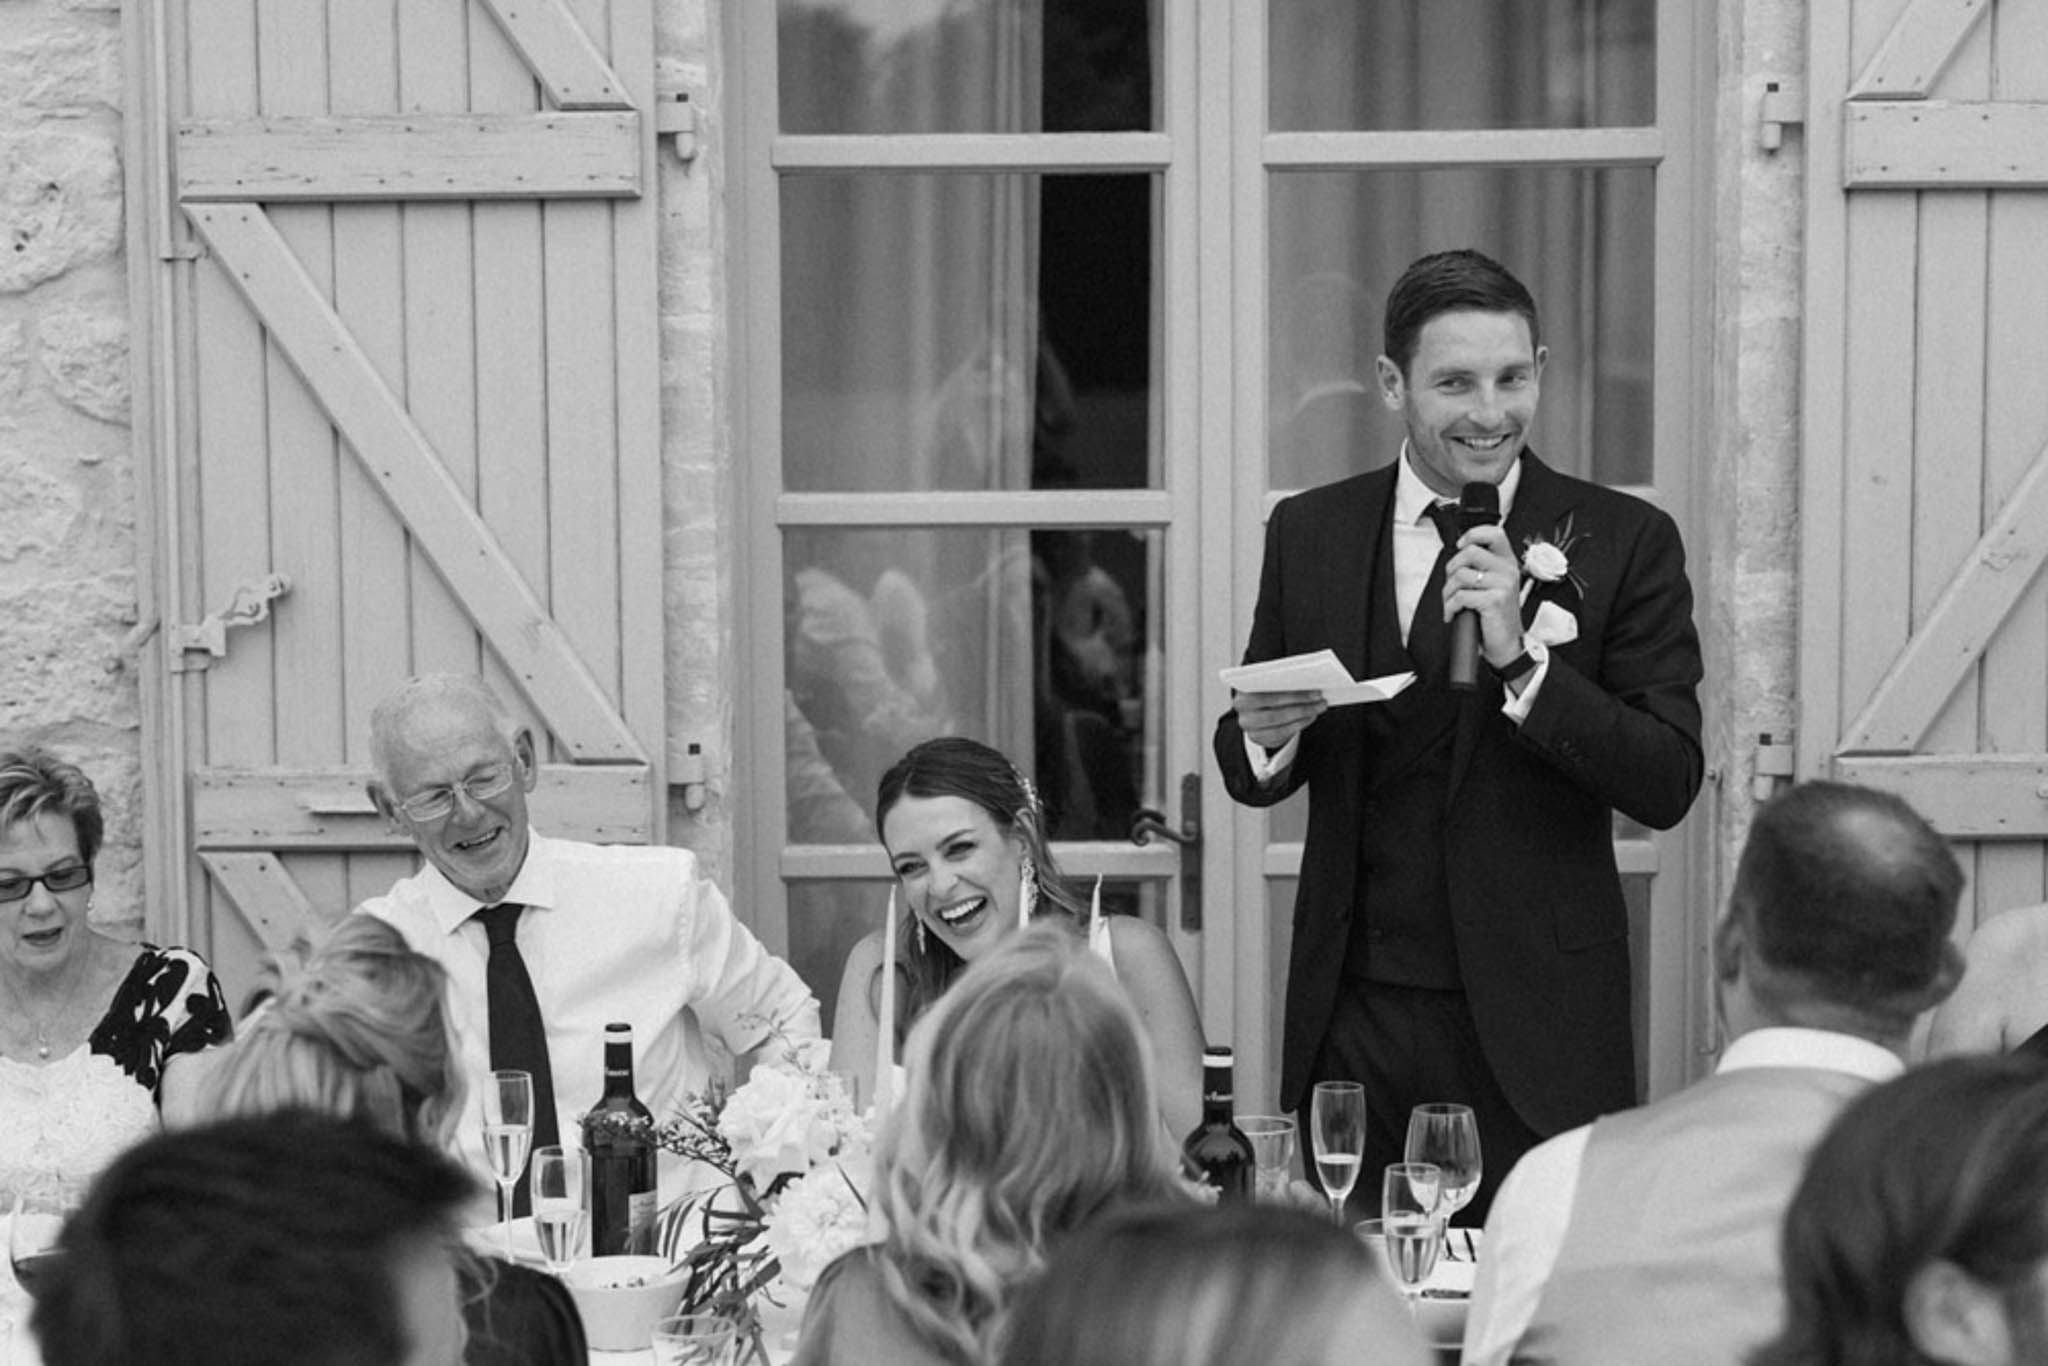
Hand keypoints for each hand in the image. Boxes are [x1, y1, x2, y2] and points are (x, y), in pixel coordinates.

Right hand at [1232, 688, 1325, 752]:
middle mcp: (1243, 713)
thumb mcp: (1268, 683)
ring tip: (1318, 707)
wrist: (1253, 709)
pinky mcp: (1257, 738)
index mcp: (1242, 694)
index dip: (1293, 694)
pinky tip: (1310, 716)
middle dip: (1301, 705)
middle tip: (1320, 699)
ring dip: (1303, 716)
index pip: (1268, 695)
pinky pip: (1281, 734)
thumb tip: (1308, 681)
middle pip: (1275, 712)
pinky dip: (1298, 724)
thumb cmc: (1265, 691)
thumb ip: (1281, 681)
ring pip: (1279, 725)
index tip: (1315, 690)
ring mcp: (1249, 728)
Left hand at [1443, 525, 1526, 665]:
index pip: (1494, 533)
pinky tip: (1454, 613)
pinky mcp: (1494, 601)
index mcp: (1507, 563)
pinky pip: (1461, 596)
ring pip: (1460, 575)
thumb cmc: (1496, 616)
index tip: (1461, 546)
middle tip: (1452, 585)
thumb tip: (1458, 554)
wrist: (1507, 644)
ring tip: (1452, 602)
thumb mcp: (1494, 585)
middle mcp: (1508, 571)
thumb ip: (1482, 567)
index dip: (1473, 535)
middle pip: (1470, 552)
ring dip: (1448, 592)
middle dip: (1452, 569)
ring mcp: (1503, 585)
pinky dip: (1450, 606)